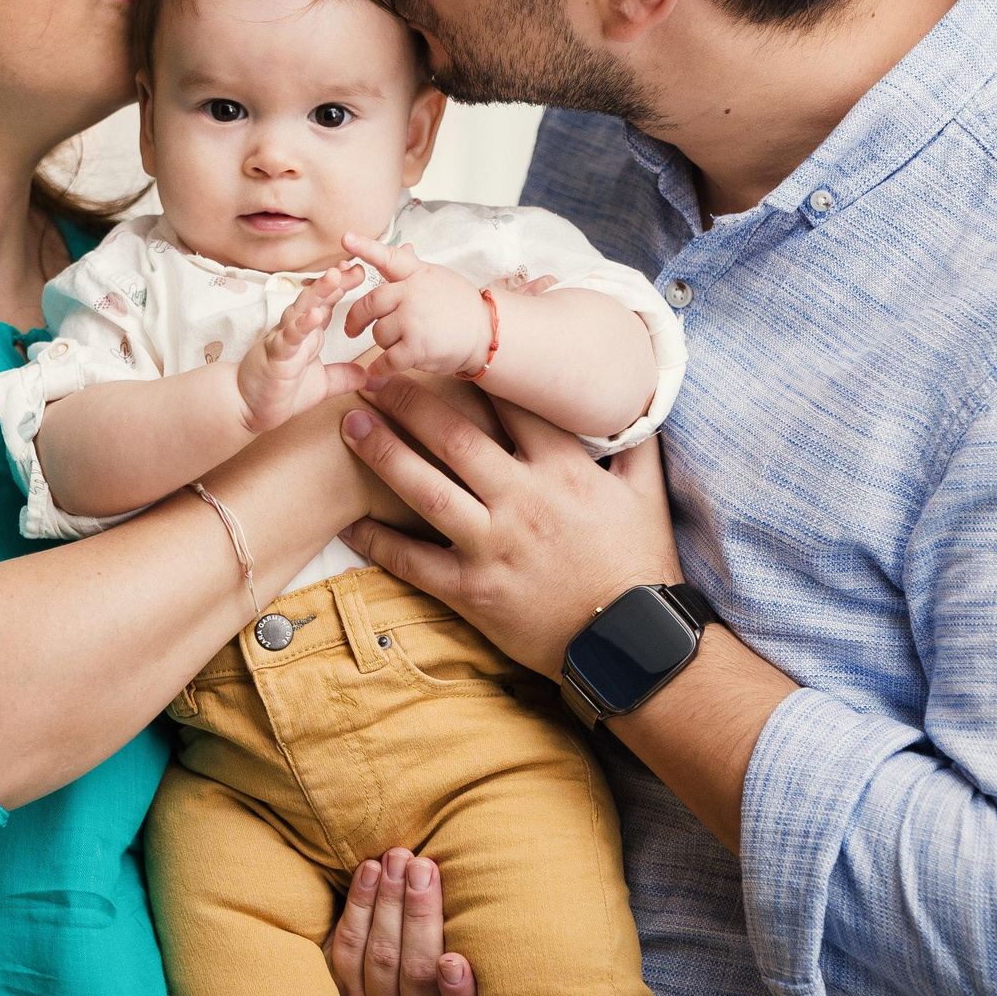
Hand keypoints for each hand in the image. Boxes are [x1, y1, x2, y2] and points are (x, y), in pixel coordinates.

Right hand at [238, 264, 370, 432]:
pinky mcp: (275, 356)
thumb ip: (343, 377)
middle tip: (355, 265)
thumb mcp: (321, 385)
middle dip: (335, 281)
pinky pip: (289, 338)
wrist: (246, 408)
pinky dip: (301, 326)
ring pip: (301, 310)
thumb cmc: (278, 391)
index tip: (360, 269)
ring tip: (335, 276)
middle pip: (317, 299)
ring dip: (318, 293)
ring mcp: (283, 340)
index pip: (327, 303)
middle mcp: (296, 331)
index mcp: (308, 334)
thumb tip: (368, 376)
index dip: (342, 287)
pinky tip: (315, 315)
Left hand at [323, 846, 487, 995]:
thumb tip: (501, 887)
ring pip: (380, 957)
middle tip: (421, 867)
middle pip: (416, 973)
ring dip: (386, 901)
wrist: (406, 949)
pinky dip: (358, 905)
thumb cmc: (461, 942)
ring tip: (396, 859)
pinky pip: (347, 948)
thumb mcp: (484, 949)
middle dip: (418, 914)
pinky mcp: (349, 992)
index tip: (453, 961)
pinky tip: (369, 871)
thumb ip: (484, 936)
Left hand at [337, 375, 680, 674]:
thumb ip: (637, 442)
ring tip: (349, 424)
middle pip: (454, 437)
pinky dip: (378, 541)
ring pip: (425, 489)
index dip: (473, 373)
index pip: (512, 406)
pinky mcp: (472, 590)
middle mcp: (523, 501)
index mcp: (564, 471)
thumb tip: (637, 399)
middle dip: (408, 401)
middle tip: (372, 376)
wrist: (630, 645)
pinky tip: (349, 520)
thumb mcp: (647, 495)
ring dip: (382, 453)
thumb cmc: (641, 565)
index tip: (440, 350)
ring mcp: (494, 546)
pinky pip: (414, 561)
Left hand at [338, 234, 492, 377]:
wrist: (487, 334)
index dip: (365, 247)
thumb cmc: (461, 306)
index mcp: (417, 275)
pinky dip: (380, 368)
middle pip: (370, 303)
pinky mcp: (417, 347)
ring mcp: (414, 320)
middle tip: (351, 330)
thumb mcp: (439, 279)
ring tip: (401, 343)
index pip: (389, 257)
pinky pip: (387, 359)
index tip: (346, 239)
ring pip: (378, 333)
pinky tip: (378, 371)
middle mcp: (413, 294)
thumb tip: (406, 246)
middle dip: (356, 319)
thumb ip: (415, 268)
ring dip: (383, 343)